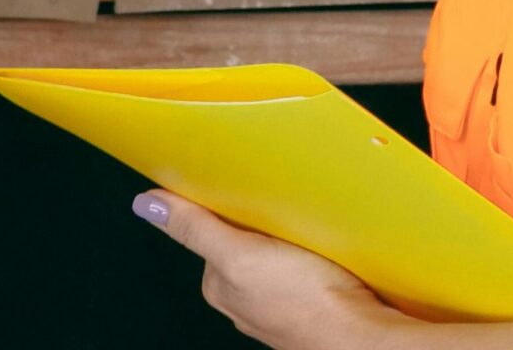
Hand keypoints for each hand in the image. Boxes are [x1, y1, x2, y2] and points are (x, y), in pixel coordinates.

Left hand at [135, 191, 408, 349]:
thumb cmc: (308, 305)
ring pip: (280, 247)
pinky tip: (327, 243)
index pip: (212, 225)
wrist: (365, 335)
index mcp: (222, 285)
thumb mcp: (242, 258)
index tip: (244, 179)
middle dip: (264, 214)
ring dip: (293, 228)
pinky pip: (309, 259)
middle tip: (284, 201)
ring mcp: (282, 297)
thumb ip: (196, 230)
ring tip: (308, 220)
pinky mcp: (317, 295)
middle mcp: (247, 296)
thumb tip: (147, 205)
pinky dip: (317, 246)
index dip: (227, 199)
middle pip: (247, 235)